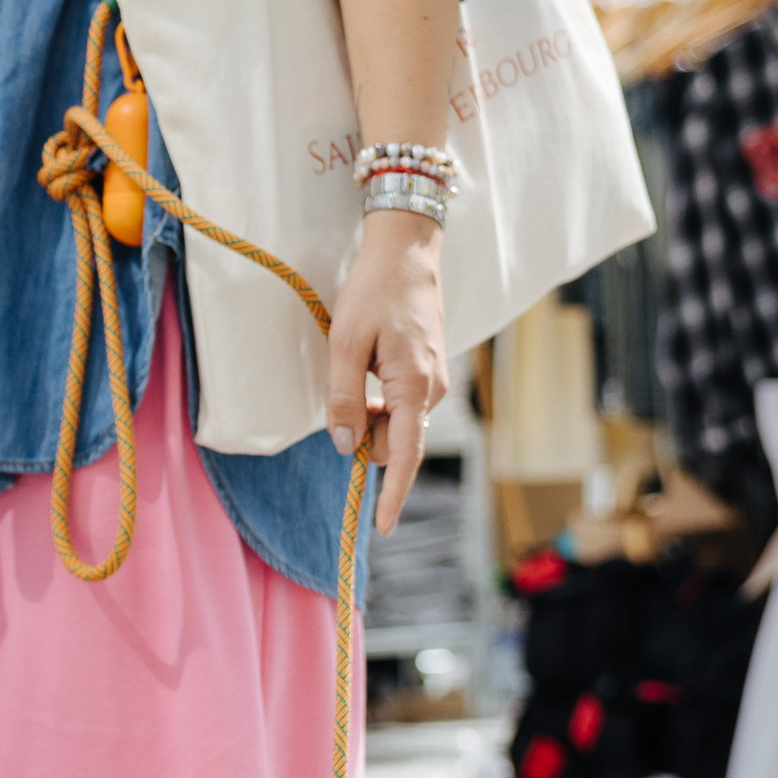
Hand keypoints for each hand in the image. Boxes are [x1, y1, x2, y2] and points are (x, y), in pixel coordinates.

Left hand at [325, 210, 448, 534]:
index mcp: (416, 386)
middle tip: (342, 388)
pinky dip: (379, 400)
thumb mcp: (346, 343)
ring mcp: (434, 381)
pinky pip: (400, 404)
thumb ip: (345, 397)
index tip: (384, 525)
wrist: (407, 251)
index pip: (406, 455)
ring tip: (355, 364)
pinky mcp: (428, 371)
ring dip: (369, 413)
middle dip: (365, 435)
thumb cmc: (374, 292)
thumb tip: (346, 445)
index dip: (393, 492)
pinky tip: (367, 363)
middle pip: (395, 441)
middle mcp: (433, 390)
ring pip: (396, 422)